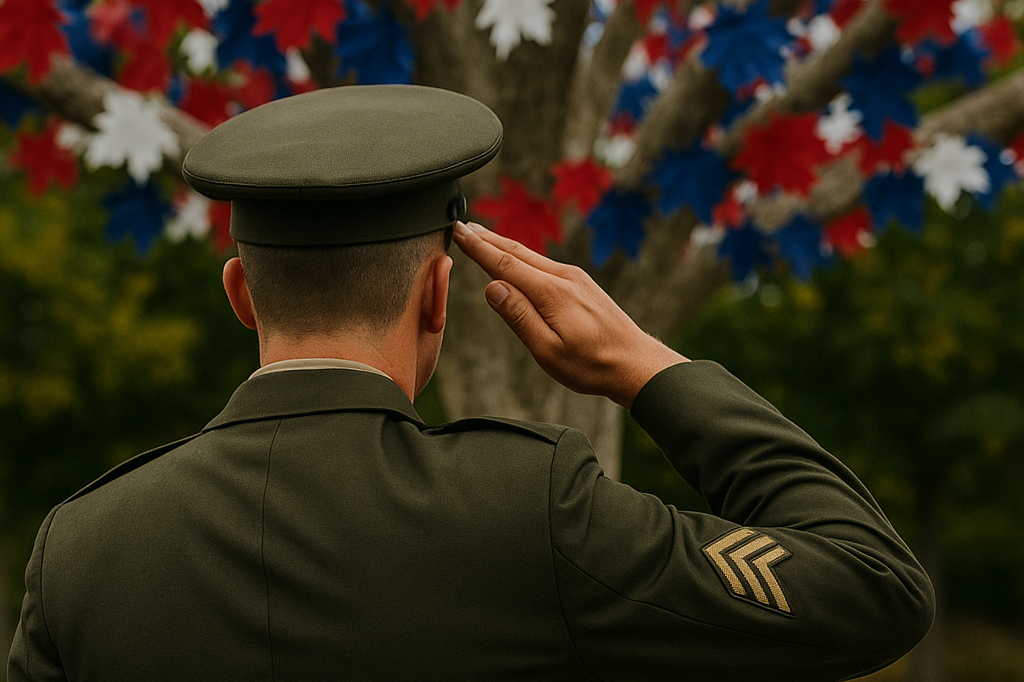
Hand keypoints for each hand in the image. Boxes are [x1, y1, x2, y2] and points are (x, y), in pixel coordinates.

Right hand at [453, 221, 687, 408]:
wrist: (635, 363)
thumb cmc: (592, 364)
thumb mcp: (548, 350)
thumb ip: (519, 317)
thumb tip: (493, 287)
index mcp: (552, 293)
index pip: (505, 264)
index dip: (478, 247)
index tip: (458, 231)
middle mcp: (564, 277)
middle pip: (517, 252)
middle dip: (487, 238)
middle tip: (462, 225)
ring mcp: (575, 278)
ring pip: (531, 256)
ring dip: (503, 244)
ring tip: (482, 236)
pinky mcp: (581, 284)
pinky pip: (544, 263)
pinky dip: (522, 256)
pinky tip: (516, 258)